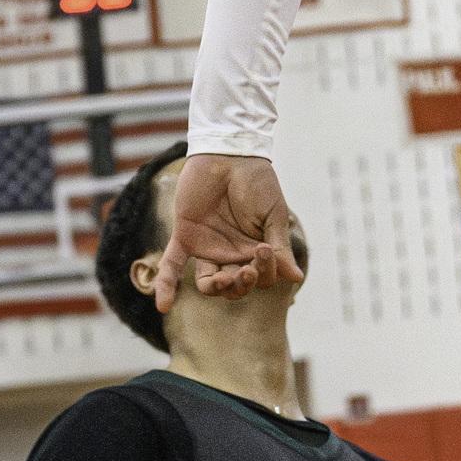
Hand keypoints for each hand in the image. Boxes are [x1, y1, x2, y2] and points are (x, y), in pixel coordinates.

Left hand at [154, 153, 298, 308]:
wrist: (230, 154)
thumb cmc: (258, 182)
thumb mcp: (273, 215)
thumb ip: (279, 247)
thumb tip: (295, 278)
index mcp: (255, 250)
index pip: (260, 277)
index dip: (263, 272)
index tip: (264, 249)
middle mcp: (231, 253)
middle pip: (234, 287)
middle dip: (239, 286)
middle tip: (242, 273)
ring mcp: (207, 247)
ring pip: (208, 283)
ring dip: (214, 288)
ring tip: (219, 280)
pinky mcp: (185, 236)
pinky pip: (173, 265)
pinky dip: (166, 285)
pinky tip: (164, 306)